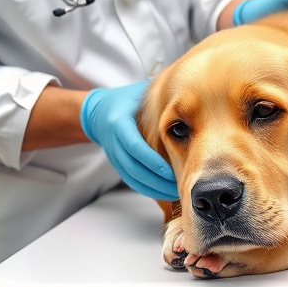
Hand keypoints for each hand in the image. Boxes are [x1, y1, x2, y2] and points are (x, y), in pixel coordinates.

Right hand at [80, 80, 177, 200]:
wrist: (99, 112)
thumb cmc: (127, 100)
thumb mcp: (139, 93)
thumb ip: (158, 97)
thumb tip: (187, 97)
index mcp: (119, 123)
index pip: (134, 146)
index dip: (151, 160)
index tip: (169, 170)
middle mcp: (114, 142)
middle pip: (134, 167)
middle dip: (157, 180)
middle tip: (179, 185)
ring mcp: (114, 156)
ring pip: (132, 178)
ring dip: (154, 188)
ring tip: (176, 192)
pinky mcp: (118, 165)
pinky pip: (132, 182)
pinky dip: (148, 190)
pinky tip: (165, 193)